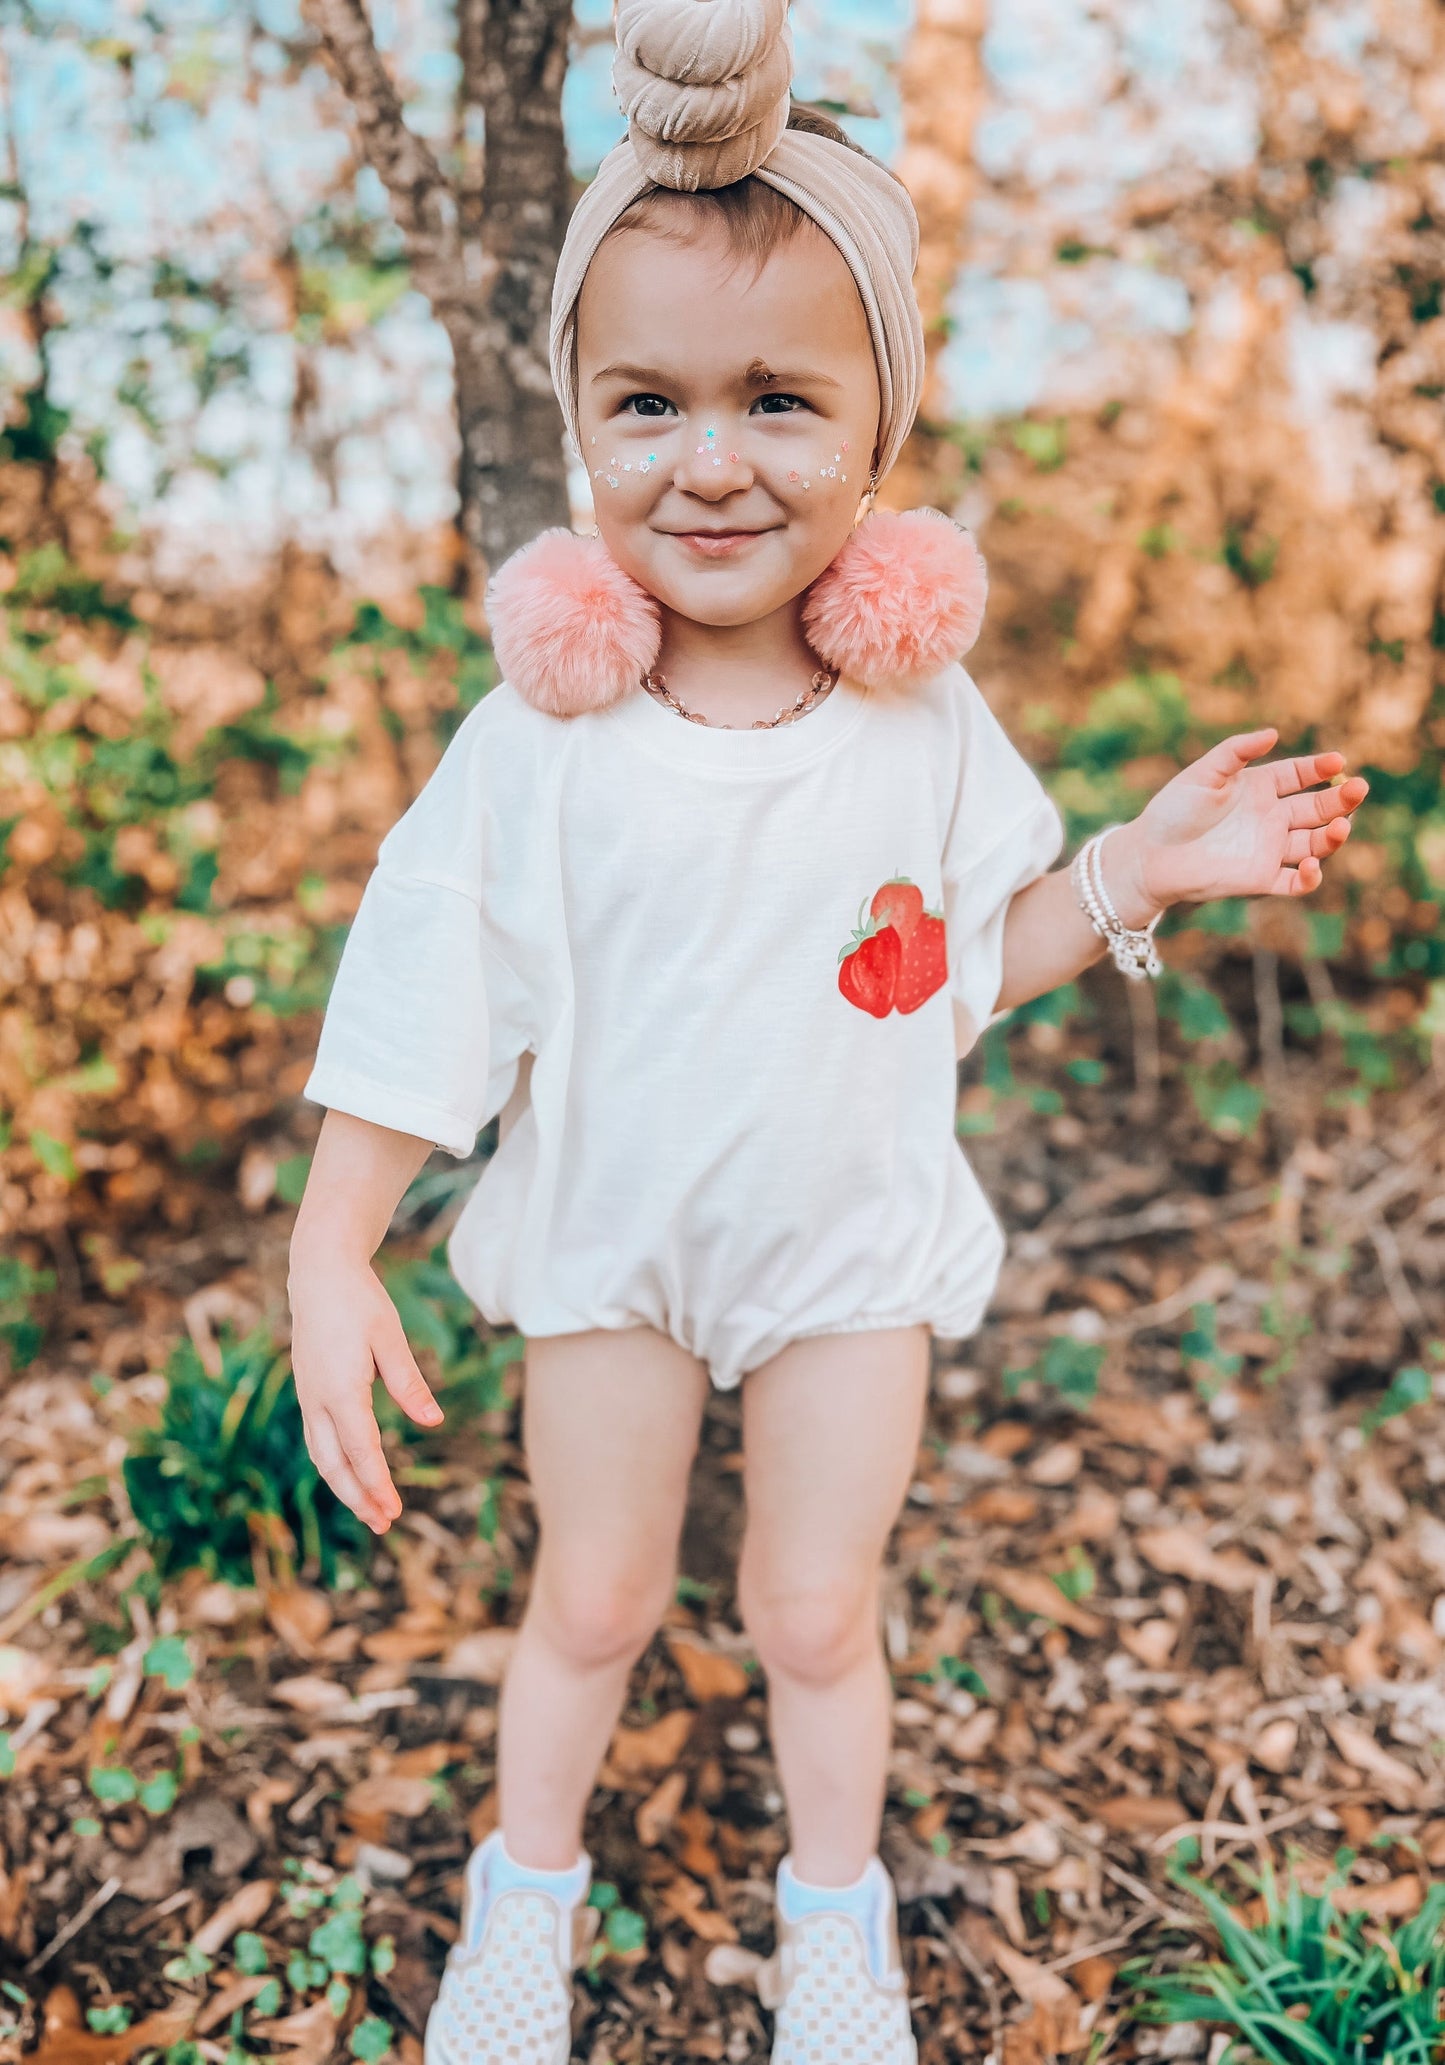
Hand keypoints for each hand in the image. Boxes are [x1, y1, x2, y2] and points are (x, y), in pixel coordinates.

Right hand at [288, 1253, 443, 1533]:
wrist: (318, 1272)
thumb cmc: (359, 1301)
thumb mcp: (391, 1338)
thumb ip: (410, 1383)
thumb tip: (434, 1422)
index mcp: (340, 1391)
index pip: (362, 1452)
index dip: (378, 1486)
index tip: (395, 1512)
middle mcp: (317, 1400)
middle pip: (335, 1465)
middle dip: (359, 1498)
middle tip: (384, 1525)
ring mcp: (308, 1396)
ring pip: (322, 1455)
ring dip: (345, 1486)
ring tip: (370, 1509)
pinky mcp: (308, 1390)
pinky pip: (319, 1439)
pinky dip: (335, 1463)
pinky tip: (353, 1472)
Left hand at [1105, 728, 1368, 921]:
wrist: (1149, 856)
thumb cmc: (1172, 811)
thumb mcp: (1203, 773)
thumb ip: (1236, 752)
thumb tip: (1272, 733)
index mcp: (1259, 788)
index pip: (1300, 775)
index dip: (1320, 768)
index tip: (1338, 760)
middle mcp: (1271, 818)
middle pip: (1317, 808)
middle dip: (1341, 799)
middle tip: (1358, 789)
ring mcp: (1269, 848)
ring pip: (1315, 844)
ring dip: (1333, 836)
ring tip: (1341, 826)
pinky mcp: (1261, 879)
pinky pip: (1296, 882)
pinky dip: (1310, 877)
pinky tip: (1311, 864)